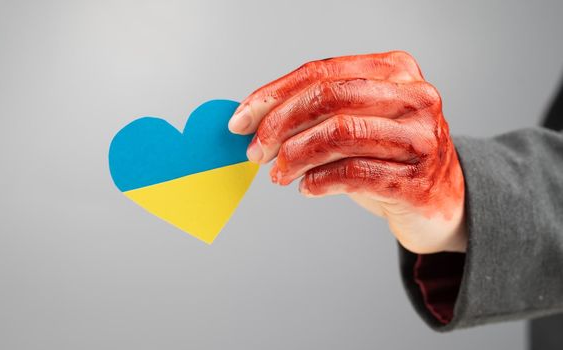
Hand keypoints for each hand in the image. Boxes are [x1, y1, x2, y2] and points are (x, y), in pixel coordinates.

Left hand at [228, 51, 465, 253]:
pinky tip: (307, 188)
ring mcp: (419, 138)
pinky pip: (353, 174)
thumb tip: (255, 122)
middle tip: (256, 151)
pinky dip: (319, 182)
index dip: (272, 95)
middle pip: (329, 97)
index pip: (320, 72)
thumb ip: (318, 113)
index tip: (241, 119)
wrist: (443, 201)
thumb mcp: (359, 121)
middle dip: (280, 124)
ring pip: (339, 134)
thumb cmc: (391, 157)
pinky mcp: (416, 180)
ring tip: (279, 174)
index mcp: (394, 70)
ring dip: (295, 156)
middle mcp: (413, 97)